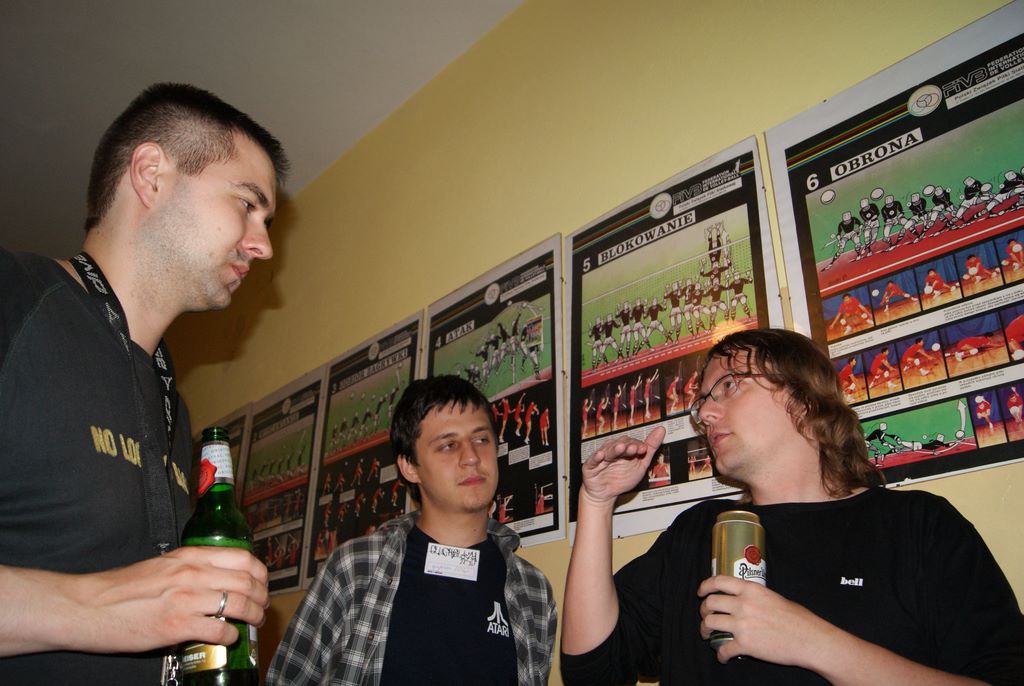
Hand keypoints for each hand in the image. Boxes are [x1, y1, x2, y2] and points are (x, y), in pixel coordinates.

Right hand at [73, 546, 269, 651]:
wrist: (87, 606)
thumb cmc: (120, 589)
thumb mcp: (161, 566)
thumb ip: (189, 569)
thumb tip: (214, 581)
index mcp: (189, 557)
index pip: (242, 557)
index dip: (260, 572)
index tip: (263, 583)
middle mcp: (192, 574)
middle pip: (247, 581)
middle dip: (262, 596)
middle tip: (262, 607)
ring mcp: (186, 599)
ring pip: (239, 604)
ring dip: (253, 615)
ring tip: (253, 621)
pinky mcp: (177, 625)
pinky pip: (220, 629)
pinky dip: (231, 635)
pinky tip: (229, 637)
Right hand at [581, 426, 665, 504]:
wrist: (606, 495)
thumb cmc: (622, 478)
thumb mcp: (641, 464)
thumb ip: (651, 448)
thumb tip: (661, 430)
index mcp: (624, 449)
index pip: (631, 442)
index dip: (637, 445)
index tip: (644, 448)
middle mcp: (613, 451)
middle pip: (619, 444)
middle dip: (627, 446)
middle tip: (634, 448)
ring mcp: (601, 458)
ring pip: (608, 451)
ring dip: (615, 449)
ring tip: (621, 447)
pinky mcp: (590, 467)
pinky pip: (593, 461)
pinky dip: (596, 457)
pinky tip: (600, 455)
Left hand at [697, 574, 825, 665]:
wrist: (810, 639)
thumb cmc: (798, 619)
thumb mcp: (773, 597)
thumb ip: (754, 597)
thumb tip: (742, 600)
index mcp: (751, 589)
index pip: (718, 581)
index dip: (705, 586)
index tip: (701, 592)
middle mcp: (743, 604)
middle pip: (710, 603)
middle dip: (704, 611)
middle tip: (706, 617)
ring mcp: (742, 624)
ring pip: (709, 623)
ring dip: (705, 631)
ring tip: (709, 635)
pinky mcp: (745, 644)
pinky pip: (722, 649)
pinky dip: (720, 655)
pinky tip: (724, 657)